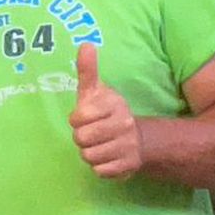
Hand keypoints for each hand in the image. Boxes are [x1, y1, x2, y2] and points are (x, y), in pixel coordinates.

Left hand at [68, 45, 141, 178]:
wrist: (136, 137)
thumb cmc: (105, 111)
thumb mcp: (95, 91)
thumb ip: (88, 70)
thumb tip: (85, 44)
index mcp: (115, 104)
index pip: (78, 117)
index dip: (77, 119)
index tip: (85, 117)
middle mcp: (124, 124)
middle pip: (81, 139)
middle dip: (81, 137)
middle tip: (92, 133)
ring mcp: (128, 146)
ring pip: (88, 156)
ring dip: (90, 152)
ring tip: (100, 144)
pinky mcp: (128, 166)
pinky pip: (99, 170)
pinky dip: (100, 166)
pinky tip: (108, 156)